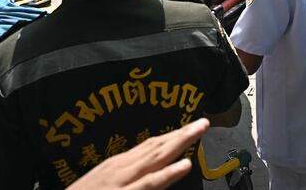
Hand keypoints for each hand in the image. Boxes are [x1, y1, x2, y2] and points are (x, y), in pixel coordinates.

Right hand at [67, 118, 209, 189]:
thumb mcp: (101, 184)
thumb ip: (123, 176)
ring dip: (181, 143)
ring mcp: (122, 182)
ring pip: (156, 158)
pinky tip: (184, 165)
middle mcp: (121, 168)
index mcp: (117, 165)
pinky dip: (168, 174)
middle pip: (157, 146)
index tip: (189, 127)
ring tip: (200, 131)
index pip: (149, 146)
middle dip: (182, 133)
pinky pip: (149, 184)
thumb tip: (142, 172)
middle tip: (203, 122)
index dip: (172, 135)